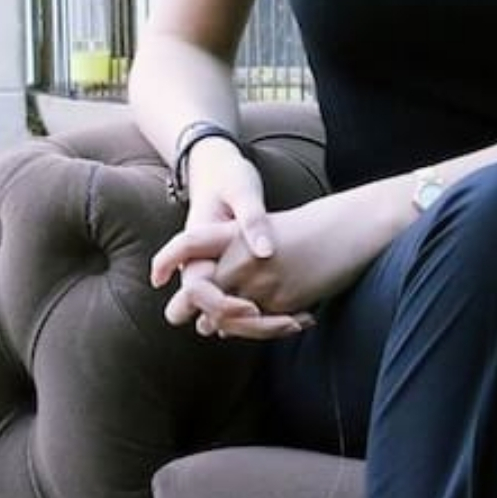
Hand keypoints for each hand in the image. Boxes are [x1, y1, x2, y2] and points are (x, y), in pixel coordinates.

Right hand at [150, 138, 310, 339]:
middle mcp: (201, 270)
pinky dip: (269, 315)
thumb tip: (265, 253)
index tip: (254, 308)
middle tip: (289, 322)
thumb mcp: (242, 191)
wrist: (221, 170)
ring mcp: (218, 277)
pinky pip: (247, 310)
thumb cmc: (229, 177)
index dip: (223, 305)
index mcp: (194, 250)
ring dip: (262, 326)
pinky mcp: (236, 279)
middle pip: (212, 318)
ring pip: (231, 322)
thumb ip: (252, 221)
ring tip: (302, 319)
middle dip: (247, 327)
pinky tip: (302, 314)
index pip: (196, 293)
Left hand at [164, 188, 395, 341]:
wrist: (353, 226)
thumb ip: (239, 264)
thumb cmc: (314, 228)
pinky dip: (259, 330)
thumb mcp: (270, 233)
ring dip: (222, 326)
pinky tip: (268, 321)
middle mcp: (242, 256)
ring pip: (224, 319)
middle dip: (186, 309)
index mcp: (237, 231)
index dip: (166, 260)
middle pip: (197, 292)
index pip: (188, 244)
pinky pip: (257, 327)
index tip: (156, 277)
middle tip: (180, 318)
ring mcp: (261, 281)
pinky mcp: (282, 300)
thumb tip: (212, 323)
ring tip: (221, 327)